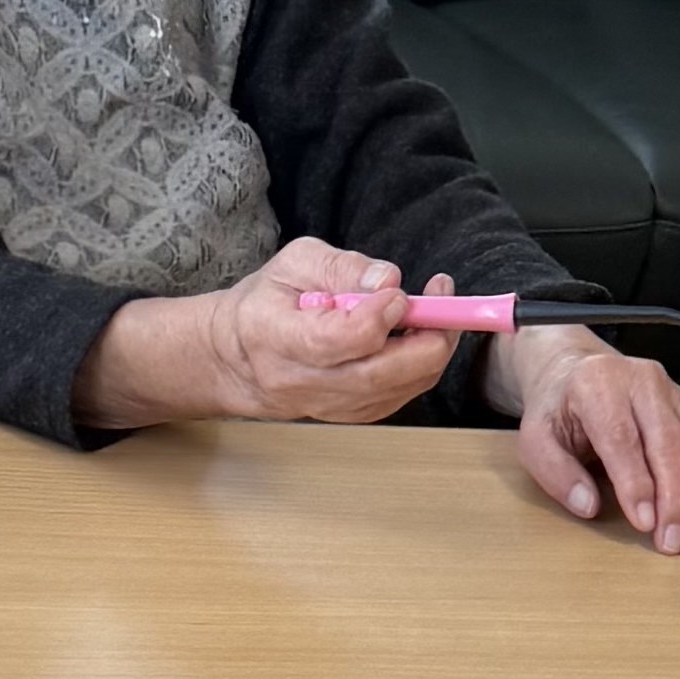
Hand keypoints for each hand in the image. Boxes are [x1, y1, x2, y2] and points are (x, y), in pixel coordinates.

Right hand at [74, 237, 457, 429]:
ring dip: (431, 348)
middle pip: (379, 375)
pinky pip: (400, 396)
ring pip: (398, 388)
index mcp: (276, 337)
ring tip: (434, 309)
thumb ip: (342, 267)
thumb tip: (388, 280)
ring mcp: (328, 406)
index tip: (395, 291)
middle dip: (427, 336)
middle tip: (442, 298)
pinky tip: (418, 335)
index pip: (336, 341)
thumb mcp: (294, 262)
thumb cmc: (266, 304)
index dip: (376, 317)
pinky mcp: (351, 416)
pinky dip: (421, 366)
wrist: (237, 359)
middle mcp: (301, 381)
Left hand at [492, 327, 679, 553]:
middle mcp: (641, 381)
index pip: (622, 437)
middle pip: (669, 442)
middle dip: (675, 499)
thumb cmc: (558, 410)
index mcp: (598, 383)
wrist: (576, 373)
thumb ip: (555, 472)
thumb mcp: (535, 438)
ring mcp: (672, 392)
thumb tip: (587, 505)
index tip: (644, 523)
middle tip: (670, 542)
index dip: (636, 484)